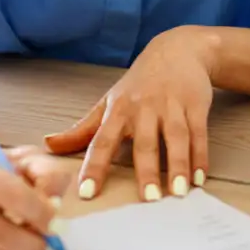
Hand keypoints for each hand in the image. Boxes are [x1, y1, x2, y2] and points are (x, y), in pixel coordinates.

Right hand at [0, 148, 71, 249]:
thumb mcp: (22, 158)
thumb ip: (47, 173)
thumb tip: (54, 205)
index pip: (14, 197)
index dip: (41, 212)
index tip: (55, 219)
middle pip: (4, 236)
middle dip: (35, 242)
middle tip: (47, 238)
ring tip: (27, 238)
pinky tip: (4, 243)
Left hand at [44, 26, 216, 201]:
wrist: (178, 50)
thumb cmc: (139, 83)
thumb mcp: (109, 101)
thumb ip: (83, 129)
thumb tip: (49, 144)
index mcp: (118, 109)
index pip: (102, 141)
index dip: (94, 166)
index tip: (88, 193)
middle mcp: (144, 107)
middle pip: (144, 141)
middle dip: (146, 170)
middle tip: (148, 199)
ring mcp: (172, 105)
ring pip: (175, 138)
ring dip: (178, 165)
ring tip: (178, 193)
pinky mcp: (195, 104)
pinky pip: (198, 133)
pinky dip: (200, 156)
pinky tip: (199, 178)